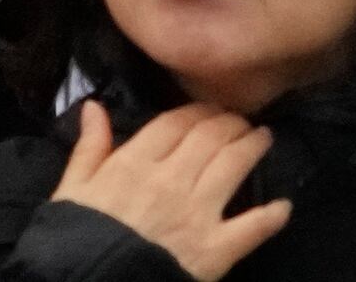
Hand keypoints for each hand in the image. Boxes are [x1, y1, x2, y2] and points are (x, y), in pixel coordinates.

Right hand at [46, 99, 290, 278]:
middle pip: (211, 136)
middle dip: (230, 123)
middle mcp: (172, 180)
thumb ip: (89, 148)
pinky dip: (272, 216)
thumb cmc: (77, 241)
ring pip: (234, 165)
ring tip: (264, 139)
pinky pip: (253, 227)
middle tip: (240, 121)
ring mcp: (198, 214)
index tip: (208, 110)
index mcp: (135, 164)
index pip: (176, 122)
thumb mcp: (72, 191)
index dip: (197, 111)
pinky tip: (283, 207)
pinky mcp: (215, 250)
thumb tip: (95, 106)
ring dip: (253, 147)